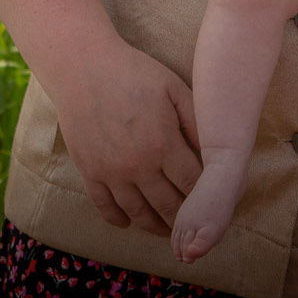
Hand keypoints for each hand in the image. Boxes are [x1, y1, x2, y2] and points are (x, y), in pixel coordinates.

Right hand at [47, 36, 202, 235]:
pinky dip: (119, 220)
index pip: (193, 185)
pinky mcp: (89, 172)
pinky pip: (106, 207)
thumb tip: (214, 152)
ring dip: (156, 226)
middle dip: (185, 219)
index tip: (214, 203)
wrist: (82, 67)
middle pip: (169, 206)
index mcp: (163, 143)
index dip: (206, 197)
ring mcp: (111, 172)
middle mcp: (138, 165)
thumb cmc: (133, 72)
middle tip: (195, 226)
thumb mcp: (173, 88)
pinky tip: (130, 222)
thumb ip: (196, 121)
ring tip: (168, 231)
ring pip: (139, 213)